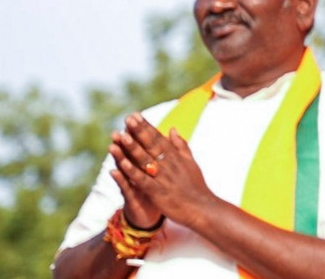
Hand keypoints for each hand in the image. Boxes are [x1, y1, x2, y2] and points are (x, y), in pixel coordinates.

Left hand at [111, 113, 215, 227]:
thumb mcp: (191, 162)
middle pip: (151, 145)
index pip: (159, 138)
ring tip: (122, 135)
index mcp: (176, 156)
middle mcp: (169, 164)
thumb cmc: (196, 187)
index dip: (146, 126)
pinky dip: (133, 172)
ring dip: (132, 147)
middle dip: (138, 131)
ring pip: (145, 160)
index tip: (135, 115)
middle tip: (128, 118)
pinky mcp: (158, 192)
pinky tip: (123, 164)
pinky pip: (143, 180)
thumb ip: (181, 145)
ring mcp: (163, 177)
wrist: (202, 208)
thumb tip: (172, 129)